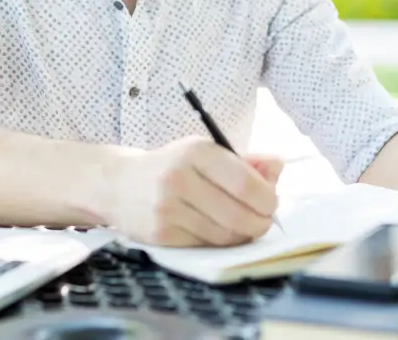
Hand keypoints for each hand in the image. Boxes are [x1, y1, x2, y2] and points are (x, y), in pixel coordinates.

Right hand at [104, 136, 282, 246]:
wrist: (119, 184)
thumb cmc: (173, 167)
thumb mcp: (206, 152)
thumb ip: (246, 161)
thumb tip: (278, 167)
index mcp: (196, 151)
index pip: (245, 183)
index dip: (268, 199)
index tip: (271, 203)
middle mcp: (178, 178)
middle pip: (239, 215)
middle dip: (260, 222)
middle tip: (263, 221)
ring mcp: (167, 208)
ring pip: (224, 235)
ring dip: (241, 235)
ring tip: (242, 226)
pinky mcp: (160, 234)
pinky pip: (205, 245)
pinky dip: (218, 242)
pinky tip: (216, 231)